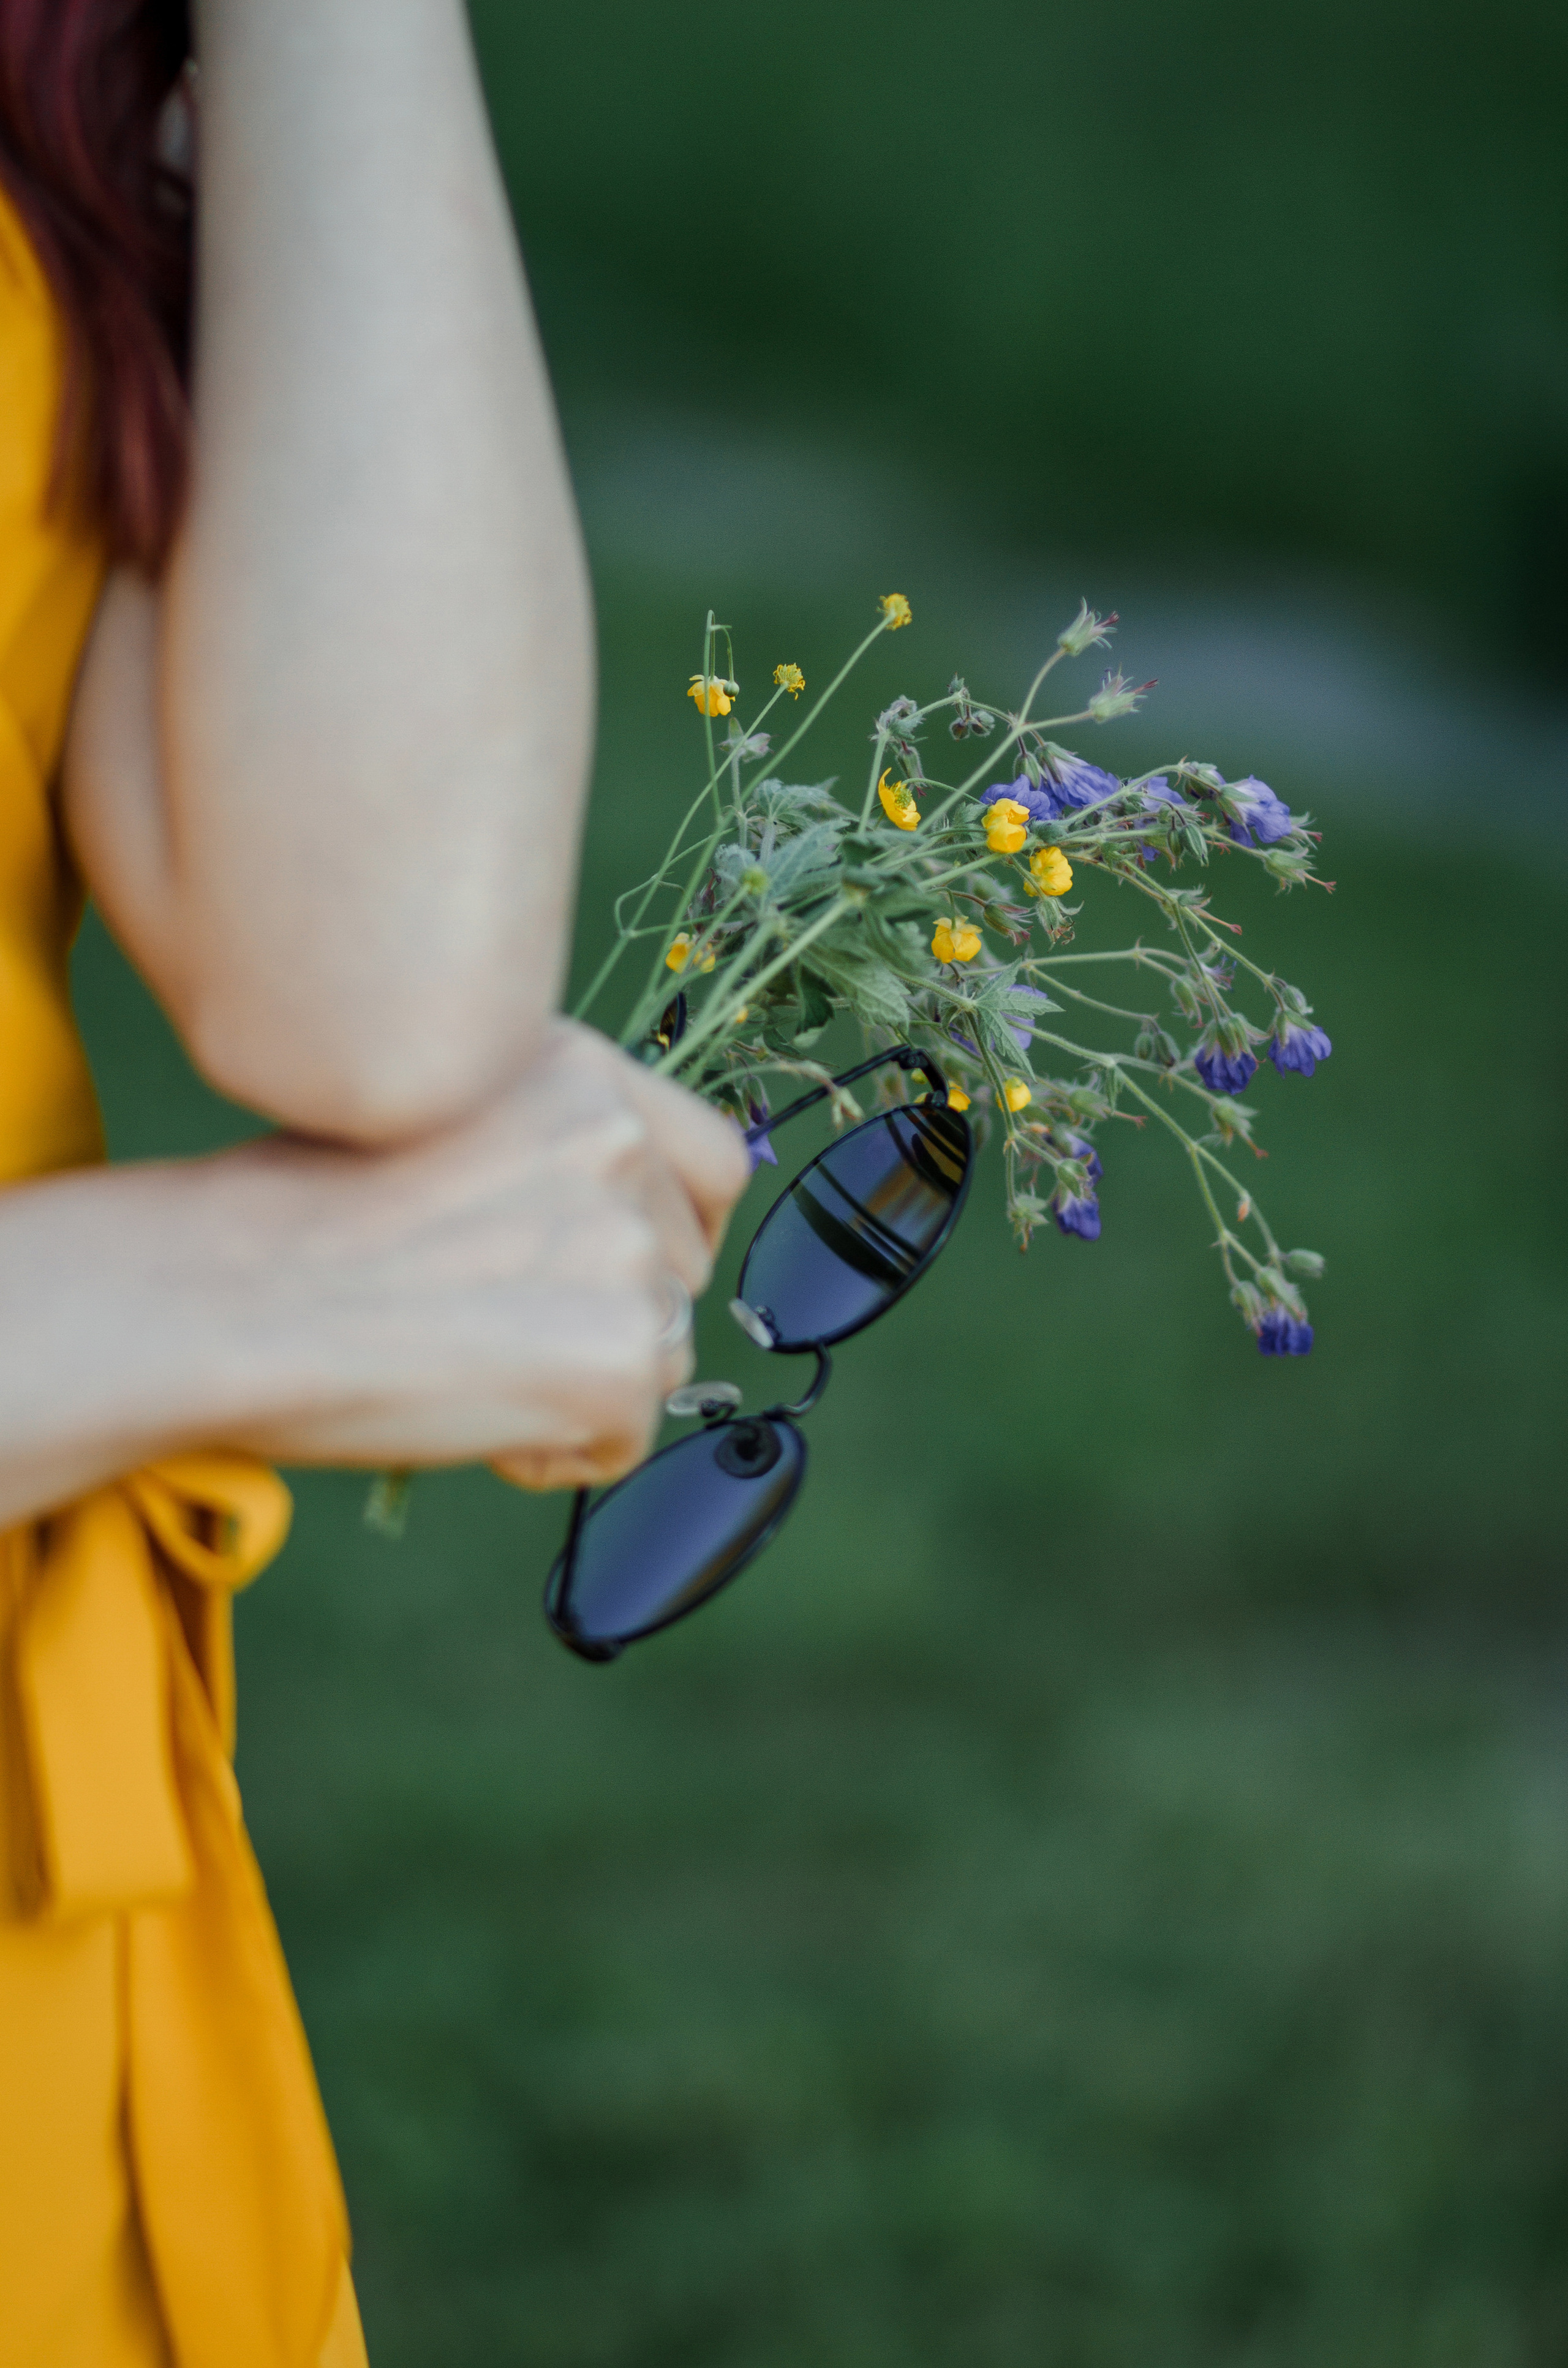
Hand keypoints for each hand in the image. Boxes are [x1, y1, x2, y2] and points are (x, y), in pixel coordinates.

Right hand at [209, 1021, 748, 1487]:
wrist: (217, 1296)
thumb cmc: (286, 1218)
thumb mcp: (437, 1122)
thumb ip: (539, 1155)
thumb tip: (595, 1230)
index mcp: (577, 1071)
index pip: (713, 1159)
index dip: (678, 1227)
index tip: (624, 1270)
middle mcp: (620, 1146)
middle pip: (682, 1268)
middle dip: (613, 1313)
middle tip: (488, 1327)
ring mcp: (626, 1254)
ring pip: (657, 1353)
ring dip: (579, 1381)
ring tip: (456, 1363)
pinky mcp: (616, 1362)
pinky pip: (625, 1439)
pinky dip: (553, 1450)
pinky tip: (462, 1414)